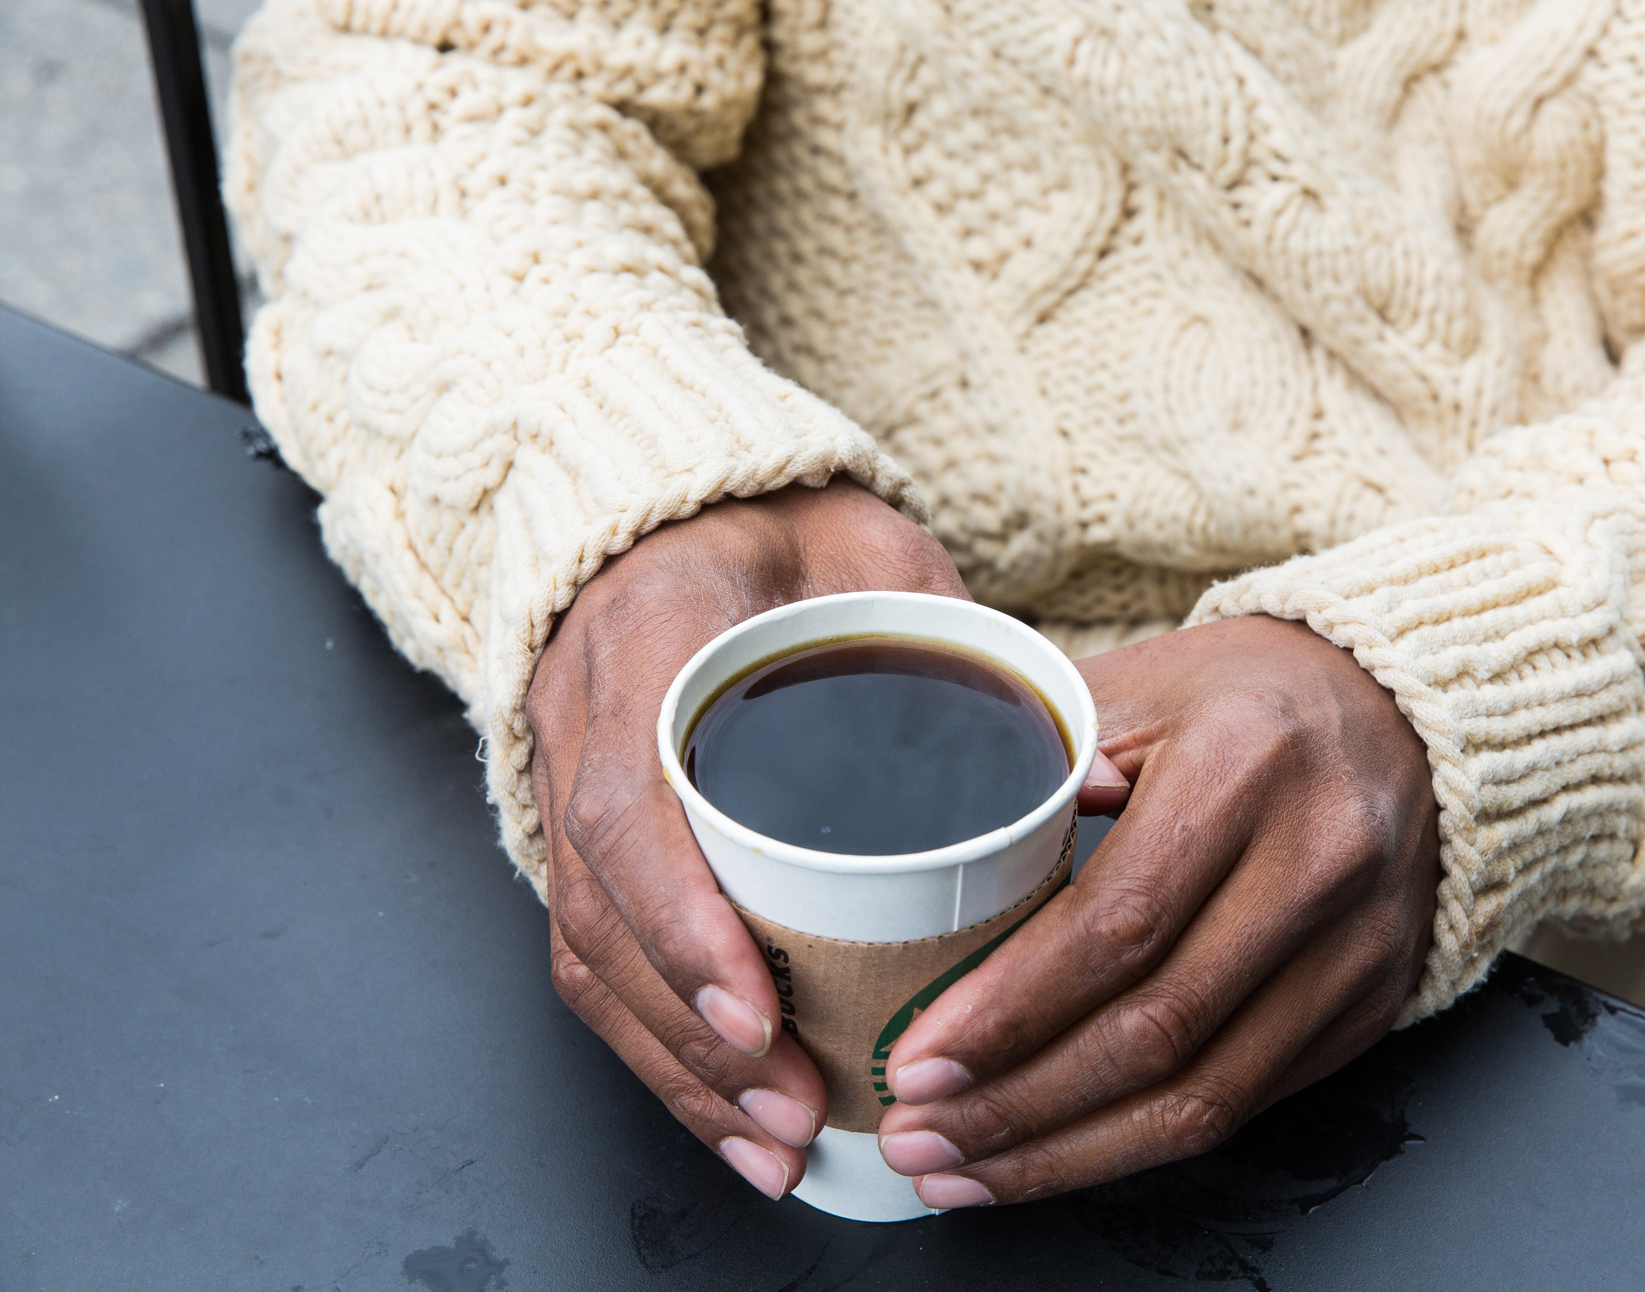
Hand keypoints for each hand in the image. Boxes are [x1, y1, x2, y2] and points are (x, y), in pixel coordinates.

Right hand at [528, 479, 967, 1198]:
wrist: (682, 508)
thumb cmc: (788, 529)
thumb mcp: (876, 553)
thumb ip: (949, 634)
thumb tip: (1069, 759)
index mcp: (648, 636)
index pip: (632, 800)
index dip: (682, 918)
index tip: (760, 1008)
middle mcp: (584, 717)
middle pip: (601, 909)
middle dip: (694, 1035)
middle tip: (796, 1110)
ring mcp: (569, 777)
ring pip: (589, 951)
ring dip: (676, 1066)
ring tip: (772, 1141)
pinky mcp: (585, 831)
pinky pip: (594, 953)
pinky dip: (658, 1043)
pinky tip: (729, 1106)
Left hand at [874, 615, 1440, 1206]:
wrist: (1404, 716)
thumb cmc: (1245, 698)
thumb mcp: (1138, 686)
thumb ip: (1038, 759)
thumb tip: (944, 863)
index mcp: (1246, 764)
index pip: (1116, 924)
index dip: (1009, 1011)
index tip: (917, 1059)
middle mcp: (1318, 862)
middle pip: (1154, 1029)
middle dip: (1016, 1102)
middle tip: (914, 1133)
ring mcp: (1356, 948)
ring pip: (1200, 1098)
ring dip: (1064, 1153)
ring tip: (957, 1170)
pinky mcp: (1367, 1009)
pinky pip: (1242, 1107)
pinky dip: (1134, 1146)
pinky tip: (1051, 1154)